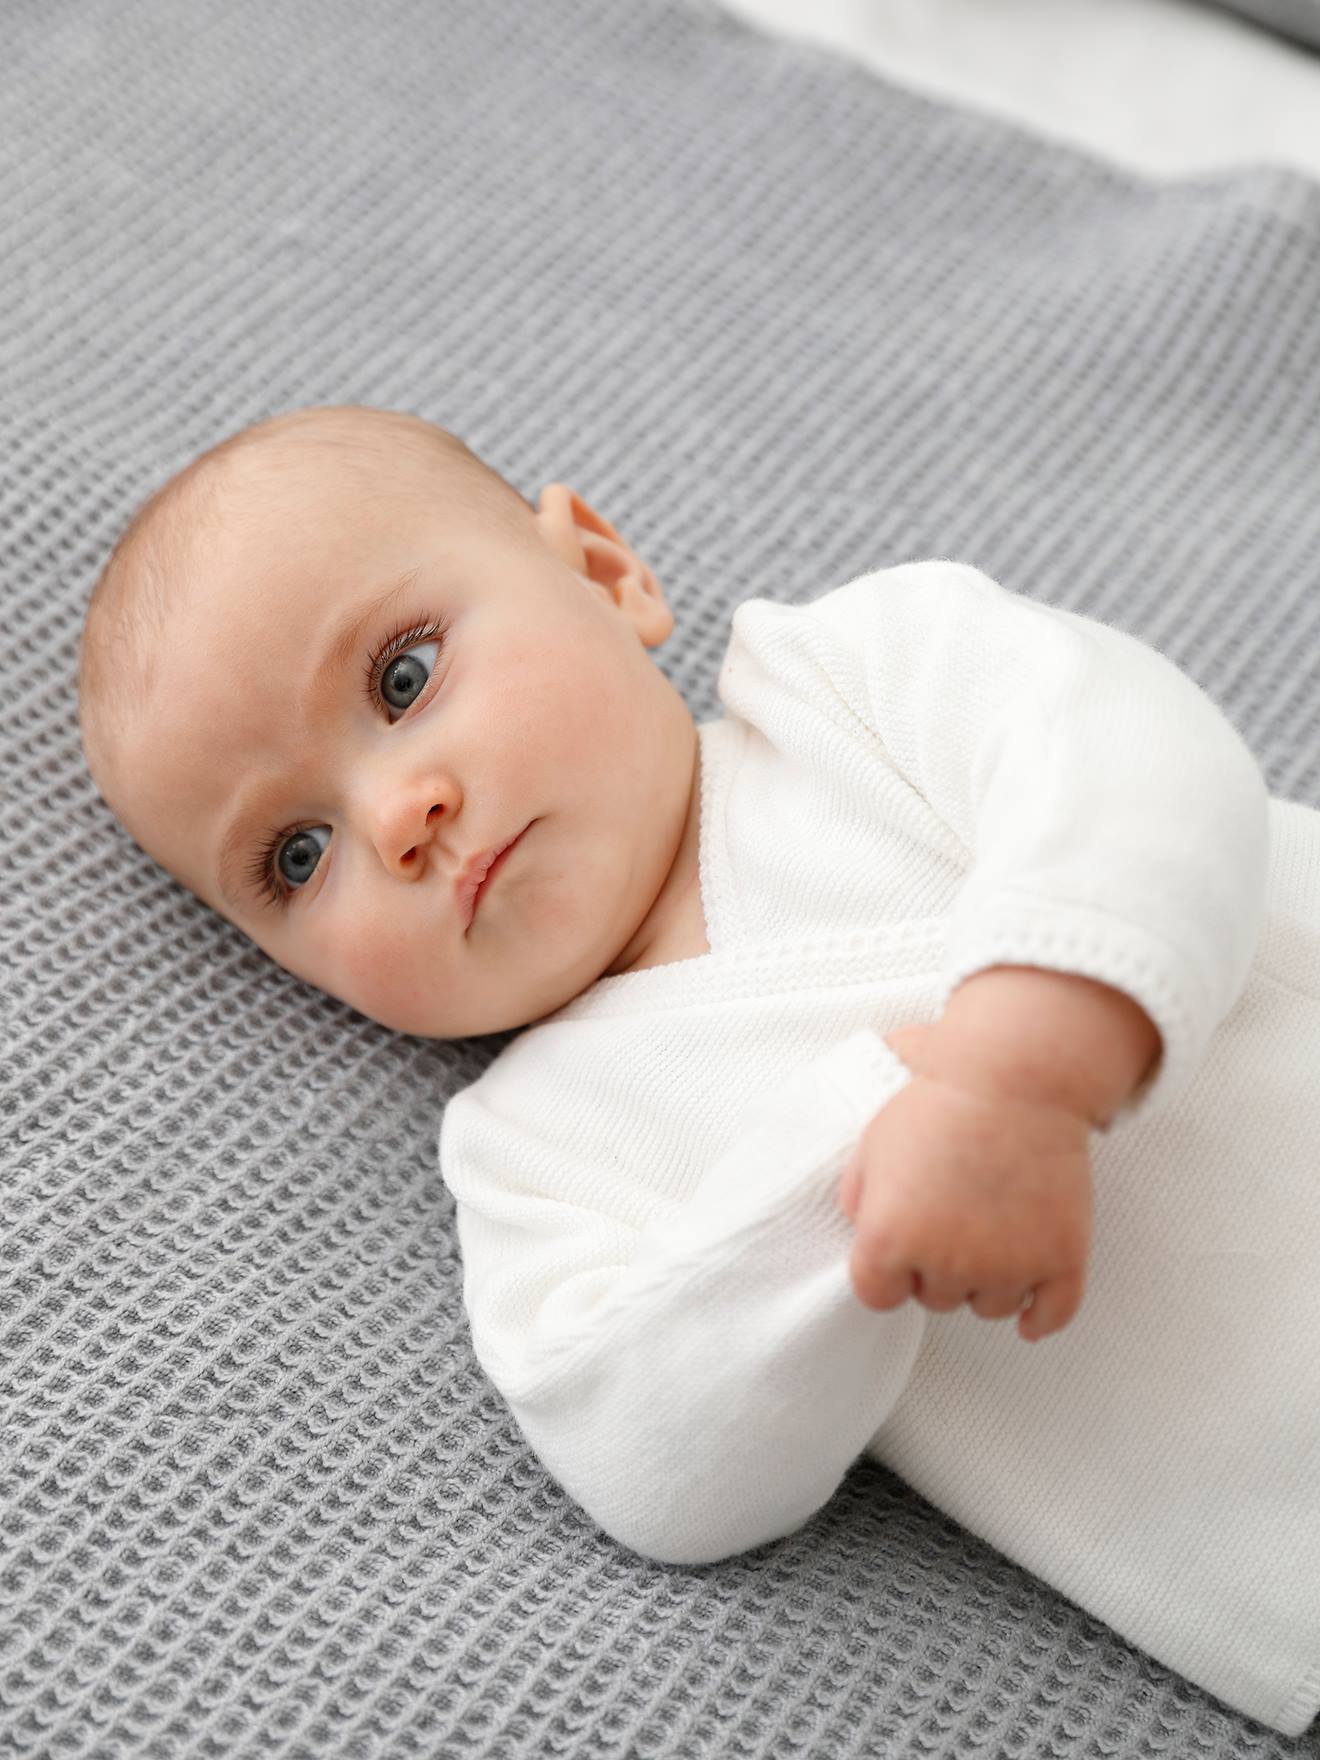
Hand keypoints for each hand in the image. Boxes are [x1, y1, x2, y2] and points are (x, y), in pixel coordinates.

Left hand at [837, 1025, 1093, 1339]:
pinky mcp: (1059, 1258)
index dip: (887, 1271)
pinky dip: (1040, 1317)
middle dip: (936, 1266)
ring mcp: (1008, 1266)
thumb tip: (864, 1230)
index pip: (876, 1295)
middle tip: (950, 1218)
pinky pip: (1051, 1315)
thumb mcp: (871, 1142)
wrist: (1015, 1075)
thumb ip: (857, 1198)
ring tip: (989, 1234)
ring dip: (985, 1281)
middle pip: (935, 1299)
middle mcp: (947, 1262)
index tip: (899, 1251)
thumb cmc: (941, 1099)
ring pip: (988, 1307)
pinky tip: (1030, 1316)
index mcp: (890, 1238)